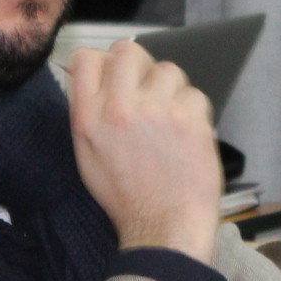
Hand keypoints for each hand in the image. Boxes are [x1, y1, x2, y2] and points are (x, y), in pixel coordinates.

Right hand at [68, 41, 222, 257]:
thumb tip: (93, 75)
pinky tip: (185, 134)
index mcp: (89, 117)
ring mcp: (158, 110)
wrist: (164, 228)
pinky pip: (194, 93)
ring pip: (167, 69)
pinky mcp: (191, 118)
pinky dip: (192, 111)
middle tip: (145, 90)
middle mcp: (121, 107)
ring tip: (168, 118)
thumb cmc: (126, 198)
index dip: (101, 62)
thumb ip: (87, 112)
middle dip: (137, 66)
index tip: (111, 72)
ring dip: (169, 89)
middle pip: (127, 51)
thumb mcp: (88, 156)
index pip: (86, 59)